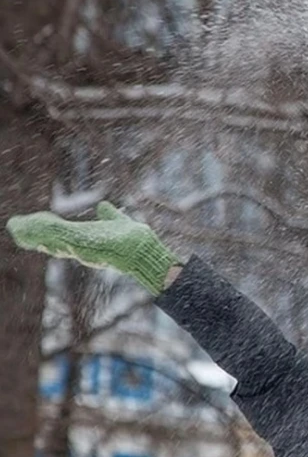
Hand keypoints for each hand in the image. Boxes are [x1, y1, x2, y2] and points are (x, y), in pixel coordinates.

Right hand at [6, 201, 179, 295]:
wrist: (145, 250)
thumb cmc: (134, 241)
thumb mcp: (119, 222)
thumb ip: (110, 215)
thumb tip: (103, 205)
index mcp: (84, 241)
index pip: (58, 237)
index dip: (42, 232)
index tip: (28, 226)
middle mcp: (79, 247)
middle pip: (48, 239)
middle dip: (31, 233)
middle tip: (14, 227)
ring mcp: (78, 246)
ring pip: (48, 236)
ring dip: (32, 230)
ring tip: (15, 225)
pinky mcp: (80, 242)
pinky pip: (57, 233)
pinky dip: (42, 229)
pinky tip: (30, 222)